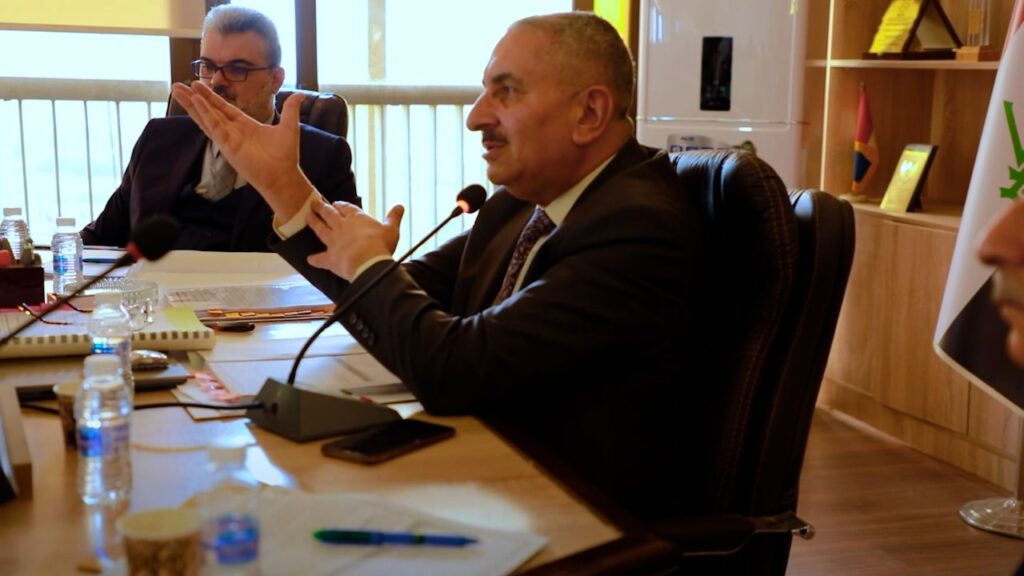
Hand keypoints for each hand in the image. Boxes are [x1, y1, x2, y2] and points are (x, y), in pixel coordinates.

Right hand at [170, 82, 313, 220]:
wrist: (284, 175)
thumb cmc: (285, 156)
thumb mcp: (289, 127)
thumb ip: (290, 109)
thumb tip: (300, 95)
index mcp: (244, 125)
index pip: (223, 107)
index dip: (210, 96)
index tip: (197, 84)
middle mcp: (233, 131)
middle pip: (209, 110)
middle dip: (194, 98)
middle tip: (177, 85)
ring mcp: (228, 138)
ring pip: (205, 117)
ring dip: (191, 104)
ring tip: (176, 90)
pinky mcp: (227, 146)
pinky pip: (213, 127)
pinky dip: (204, 114)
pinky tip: (195, 102)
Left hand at [306, 201, 404, 279]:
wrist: (368, 262)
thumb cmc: (380, 245)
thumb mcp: (391, 229)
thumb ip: (393, 218)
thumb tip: (400, 206)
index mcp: (356, 219)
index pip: (346, 208)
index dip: (340, 205)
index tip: (335, 203)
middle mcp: (342, 227)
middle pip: (329, 214)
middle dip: (321, 208)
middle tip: (313, 203)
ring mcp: (333, 241)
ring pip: (320, 229)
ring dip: (313, 223)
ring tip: (307, 217)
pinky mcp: (330, 258)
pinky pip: (320, 259)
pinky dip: (314, 259)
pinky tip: (309, 259)